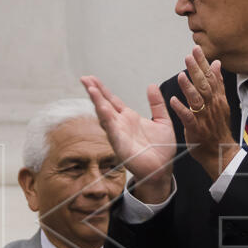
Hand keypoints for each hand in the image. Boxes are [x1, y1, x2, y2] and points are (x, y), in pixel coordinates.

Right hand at [81, 74, 175, 203]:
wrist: (163, 169)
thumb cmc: (162, 149)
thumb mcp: (162, 121)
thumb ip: (156, 104)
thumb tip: (151, 85)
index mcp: (129, 118)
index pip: (112, 100)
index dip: (102, 89)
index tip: (92, 78)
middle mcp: (121, 125)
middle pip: (104, 105)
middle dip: (95, 92)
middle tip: (85, 78)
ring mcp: (119, 134)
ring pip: (105, 116)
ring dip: (98, 103)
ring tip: (91, 89)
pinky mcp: (121, 145)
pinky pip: (112, 131)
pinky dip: (106, 119)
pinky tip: (102, 108)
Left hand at [166, 47, 235, 179]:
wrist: (221, 151)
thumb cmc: (217, 127)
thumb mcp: (220, 102)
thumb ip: (216, 82)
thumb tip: (216, 63)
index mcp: (216, 98)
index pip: (210, 77)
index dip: (203, 63)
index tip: (196, 49)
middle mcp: (212, 106)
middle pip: (204, 85)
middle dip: (196, 70)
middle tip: (189, 56)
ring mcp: (204, 118)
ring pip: (197, 100)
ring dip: (189, 87)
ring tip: (181, 75)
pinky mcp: (197, 129)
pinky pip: (188, 118)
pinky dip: (181, 109)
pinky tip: (173, 101)